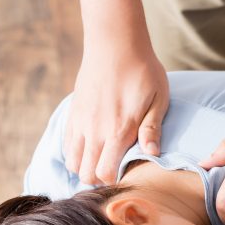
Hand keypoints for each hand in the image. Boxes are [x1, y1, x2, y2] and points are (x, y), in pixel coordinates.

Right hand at [64, 46, 168, 184]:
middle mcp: (94, 131)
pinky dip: (76, 153)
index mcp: (118, 131)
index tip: (125, 176)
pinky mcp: (73, 113)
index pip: (104, 174)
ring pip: (73, 163)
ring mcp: (80, 123)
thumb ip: (152, 129)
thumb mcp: (158, 99)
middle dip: (98, 180)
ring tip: (102, 162)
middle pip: (86, 174)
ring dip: (86, 167)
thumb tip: (152, 154)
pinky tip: (91, 148)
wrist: (114, 42)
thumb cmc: (142, 70)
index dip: (113, 182)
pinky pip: (67, 145)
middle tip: (114, 172)